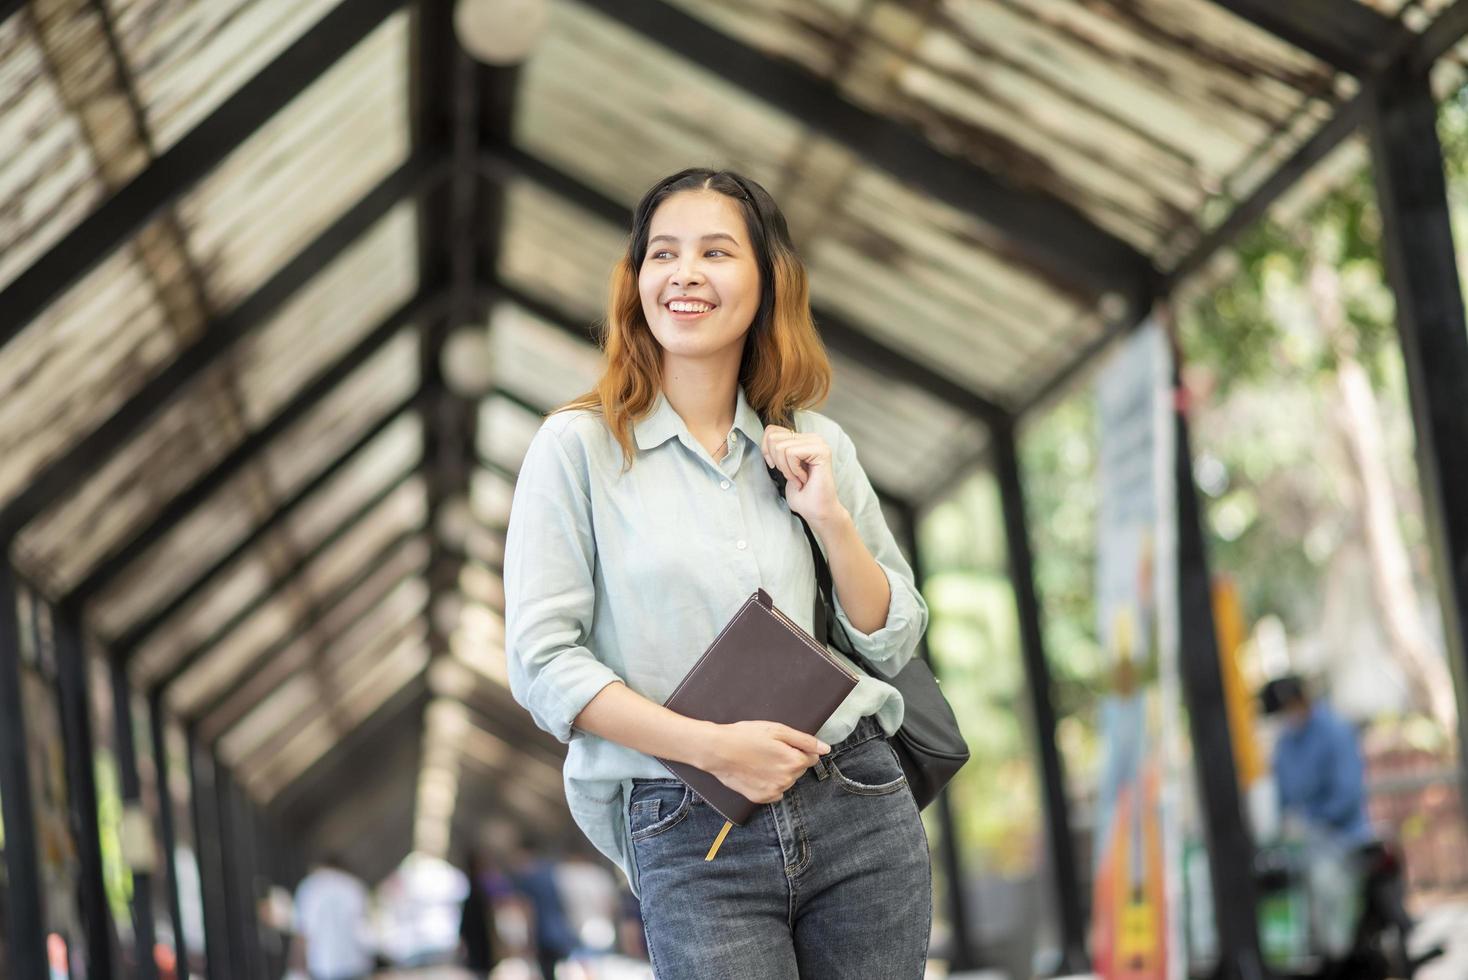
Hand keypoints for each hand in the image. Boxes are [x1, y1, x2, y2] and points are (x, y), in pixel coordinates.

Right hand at [704, 721, 830, 802]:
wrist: (718, 750)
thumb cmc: (746, 736)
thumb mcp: (778, 730)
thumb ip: (805, 740)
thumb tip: (825, 749)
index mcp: (794, 761)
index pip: (811, 757)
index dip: (798, 748)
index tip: (782, 743)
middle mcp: (787, 780)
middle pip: (799, 769)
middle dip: (789, 759)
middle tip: (769, 749)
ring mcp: (774, 791)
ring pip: (787, 780)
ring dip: (779, 771)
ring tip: (760, 759)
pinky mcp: (761, 798)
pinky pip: (774, 791)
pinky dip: (769, 782)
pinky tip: (756, 771)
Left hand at [761, 425, 845, 527]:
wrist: (818, 511)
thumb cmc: (802, 495)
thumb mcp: (782, 468)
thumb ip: (776, 450)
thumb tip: (766, 439)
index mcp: (802, 439)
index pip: (771, 431)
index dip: (766, 451)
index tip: (777, 468)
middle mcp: (811, 437)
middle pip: (772, 437)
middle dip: (776, 461)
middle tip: (791, 475)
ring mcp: (817, 442)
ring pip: (780, 446)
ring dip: (786, 469)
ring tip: (799, 478)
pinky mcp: (821, 450)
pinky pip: (791, 453)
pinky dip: (793, 470)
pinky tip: (804, 478)